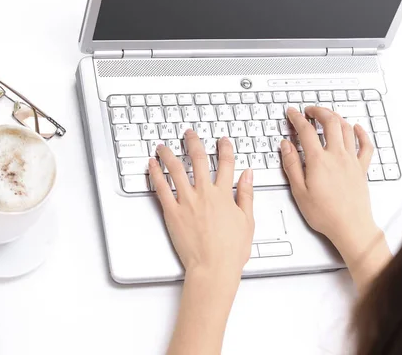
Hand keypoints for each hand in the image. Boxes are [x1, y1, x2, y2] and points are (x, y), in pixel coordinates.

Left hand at [148, 131, 254, 281]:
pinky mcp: (172, 212)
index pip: (226, 164)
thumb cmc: (231, 250)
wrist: (213, 268)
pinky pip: (161, 188)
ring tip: (163, 145)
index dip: (225, 149)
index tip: (222, 141)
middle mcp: (204, 193)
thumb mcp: (247, 220)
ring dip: (169, 154)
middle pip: (198, 160)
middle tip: (189, 133)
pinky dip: (156, 174)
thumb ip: (246, 195)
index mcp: (224, 194)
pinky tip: (152, 165)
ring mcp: (186, 201)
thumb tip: (248, 175)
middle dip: (193, 142)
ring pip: (176, 169)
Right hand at [281, 107, 389, 285]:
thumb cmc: (325, 214)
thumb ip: (291, 165)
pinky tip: (357, 128)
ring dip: (336, 117)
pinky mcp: (362, 168)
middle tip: (310, 110)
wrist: (351, 227)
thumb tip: (286, 145)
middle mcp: (337, 156)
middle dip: (319, 111)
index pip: (306, 130)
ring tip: (328, 115)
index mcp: (319, 161)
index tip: (292, 113)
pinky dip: (361, 133)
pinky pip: (365, 145)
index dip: (297, 118)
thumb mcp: (299, 191)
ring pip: (346, 129)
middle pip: (330, 122)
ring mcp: (352, 160)